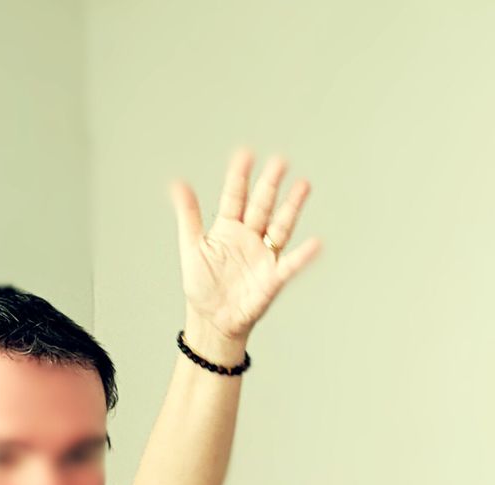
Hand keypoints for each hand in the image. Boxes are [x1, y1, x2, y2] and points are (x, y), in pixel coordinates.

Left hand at [171, 149, 321, 356]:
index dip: (239, 177)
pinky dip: (303, 255)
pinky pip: (290, 264)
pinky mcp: (273, 278)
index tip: (246, 154)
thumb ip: (189, 215)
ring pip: (280, 226)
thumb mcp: (191, 246)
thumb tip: (178, 183)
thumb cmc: (202, 285)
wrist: (211, 320)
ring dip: (291, 207)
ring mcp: (263, 256)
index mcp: (228, 227)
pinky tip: (315, 243)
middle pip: (261, 205)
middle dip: (270, 184)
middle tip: (280, 161)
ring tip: (303, 185)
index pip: (234, 196)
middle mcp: (249, 237)